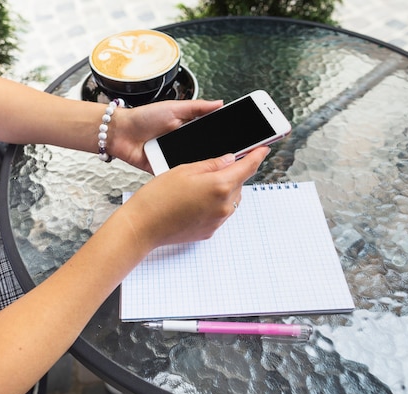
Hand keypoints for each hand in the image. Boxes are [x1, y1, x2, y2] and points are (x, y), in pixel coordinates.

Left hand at [110, 100, 223, 171]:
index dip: (222, 138)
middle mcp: (183, 144)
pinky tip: (193, 176)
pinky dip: (184, 176)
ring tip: (215, 167)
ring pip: (193, 166)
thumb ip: (198, 107)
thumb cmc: (143, 117)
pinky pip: (178, 175)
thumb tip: (220, 103)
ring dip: (201, 166)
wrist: (120, 133)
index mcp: (188, 128)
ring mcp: (174, 158)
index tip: (236, 140)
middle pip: (204, 152)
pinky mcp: (165, 170)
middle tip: (229, 156)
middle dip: (215, 154)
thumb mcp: (174, 108)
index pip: (210, 135)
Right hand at [120, 147, 269, 250]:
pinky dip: (214, 204)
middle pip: (239, 183)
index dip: (257, 156)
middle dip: (232, 173)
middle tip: (214, 167)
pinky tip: (194, 201)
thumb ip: (211, 164)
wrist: (143, 227)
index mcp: (219, 185)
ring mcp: (218, 220)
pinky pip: (220, 213)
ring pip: (231, 199)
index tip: (264, 148)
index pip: (247, 167)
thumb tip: (229, 160)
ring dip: (224, 189)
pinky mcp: (210, 231)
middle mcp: (224, 205)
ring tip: (199, 186)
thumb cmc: (158, 197)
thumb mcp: (184, 169)